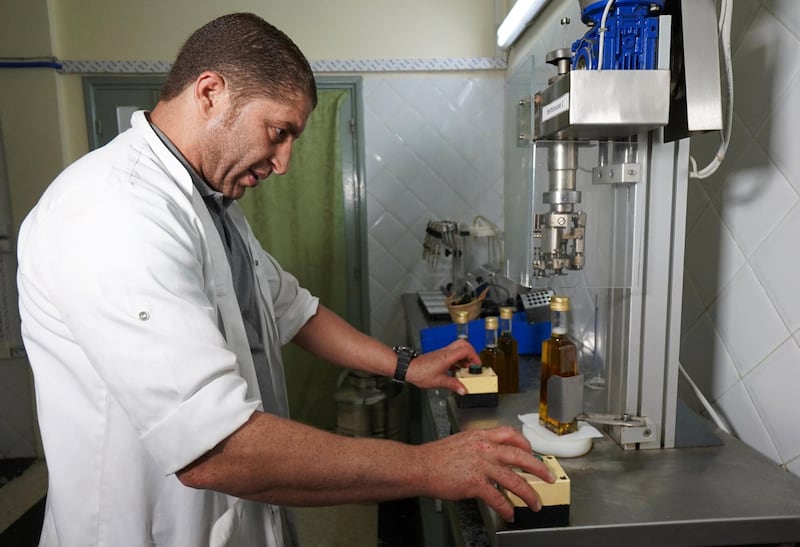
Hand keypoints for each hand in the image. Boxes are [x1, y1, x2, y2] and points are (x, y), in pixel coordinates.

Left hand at [405, 339, 479, 394]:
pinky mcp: (439, 356)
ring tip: (467, 367)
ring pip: (457, 348)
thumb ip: (453, 385)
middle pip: (463, 343)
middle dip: (471, 352)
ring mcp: (442, 353)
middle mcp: (445, 352)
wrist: (409, 369)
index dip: (474, 356)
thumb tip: (463, 390)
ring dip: (465, 356)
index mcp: (447, 357)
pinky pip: (452, 353)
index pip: (465, 350)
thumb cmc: (420, 373)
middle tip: (474, 362)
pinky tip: (457, 369)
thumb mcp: (440, 382)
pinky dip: (458, 359)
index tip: (477, 364)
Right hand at [416, 426, 553, 521]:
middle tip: (549, 476)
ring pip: (514, 479)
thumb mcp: (461, 441)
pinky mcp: (476, 483)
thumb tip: (490, 455)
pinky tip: (510, 513)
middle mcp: (485, 448)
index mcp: (481, 436)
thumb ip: (477, 445)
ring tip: (535, 503)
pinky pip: (498, 498)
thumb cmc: (436, 456)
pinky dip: (507, 508)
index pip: (510, 434)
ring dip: (528, 494)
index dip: (525, 443)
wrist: (420, 466)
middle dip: (539, 468)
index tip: (531, 450)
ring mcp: (482, 465)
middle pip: (520, 456)